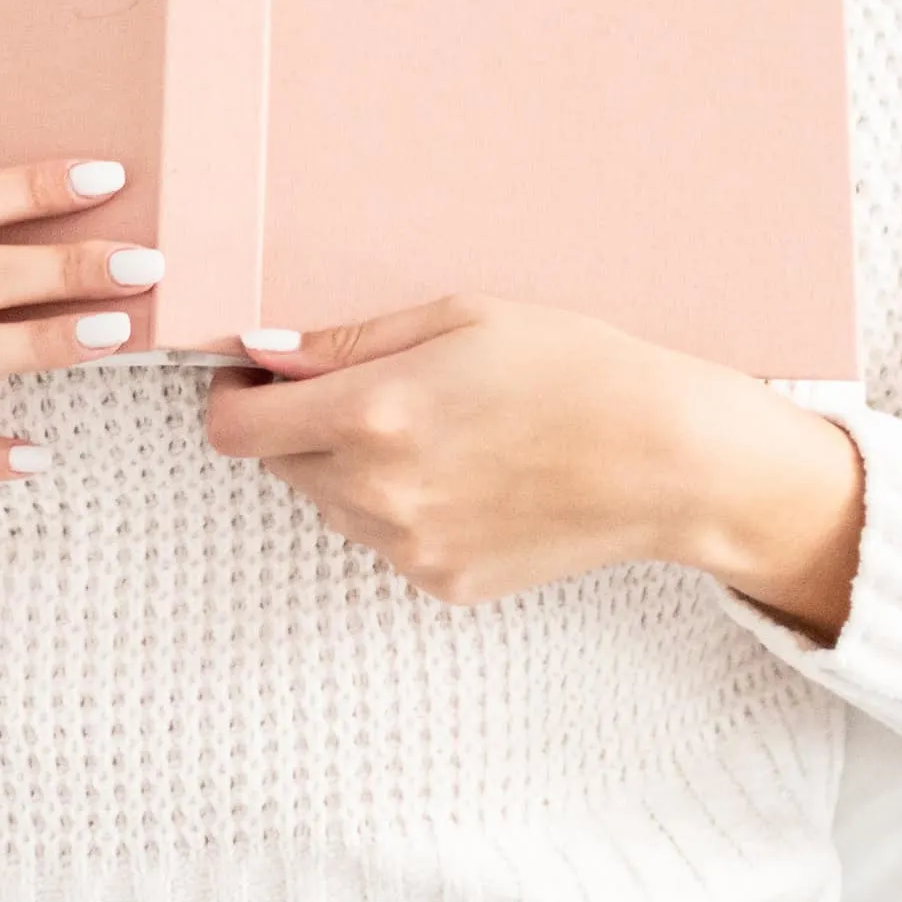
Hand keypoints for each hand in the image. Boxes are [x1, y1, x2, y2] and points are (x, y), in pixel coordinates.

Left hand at [202, 293, 866, 632]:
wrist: (669, 460)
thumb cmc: (575, 368)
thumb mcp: (459, 317)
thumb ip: (346, 341)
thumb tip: (261, 352)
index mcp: (370, 416)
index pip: (233, 429)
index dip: (232, 395)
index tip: (257, 374)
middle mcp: (377, 494)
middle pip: (275, 466)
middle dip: (298, 426)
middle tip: (370, 388)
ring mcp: (409, 549)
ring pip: (329, 506)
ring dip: (347, 469)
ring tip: (434, 429)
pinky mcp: (443, 584)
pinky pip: (384, 540)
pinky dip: (400, 508)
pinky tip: (467, 472)